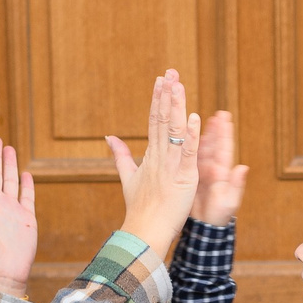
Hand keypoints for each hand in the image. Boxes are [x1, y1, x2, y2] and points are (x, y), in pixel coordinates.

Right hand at [104, 70, 200, 254]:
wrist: (144, 230)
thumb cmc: (139, 208)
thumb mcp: (127, 177)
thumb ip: (120, 155)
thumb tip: (109, 137)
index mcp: (150, 155)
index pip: (154, 121)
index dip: (157, 99)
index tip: (161, 79)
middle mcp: (159, 156)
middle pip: (162, 120)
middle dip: (166, 95)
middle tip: (171, 72)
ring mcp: (171, 166)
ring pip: (173, 131)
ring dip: (176, 107)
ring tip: (179, 85)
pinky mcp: (184, 177)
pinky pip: (187, 153)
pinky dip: (190, 136)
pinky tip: (193, 118)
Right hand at [193, 109, 245, 225]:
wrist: (205, 227)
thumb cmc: (219, 216)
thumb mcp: (228, 202)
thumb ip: (236, 185)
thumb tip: (243, 167)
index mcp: (222, 173)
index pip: (224, 149)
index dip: (224, 133)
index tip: (225, 118)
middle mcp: (213, 170)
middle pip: (214, 145)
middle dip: (215, 129)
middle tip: (217, 113)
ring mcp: (202, 173)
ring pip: (201, 150)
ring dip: (202, 135)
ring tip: (202, 119)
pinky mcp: (191, 178)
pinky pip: (189, 159)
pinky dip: (188, 148)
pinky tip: (185, 138)